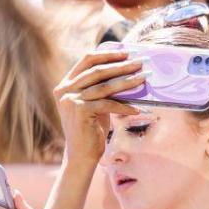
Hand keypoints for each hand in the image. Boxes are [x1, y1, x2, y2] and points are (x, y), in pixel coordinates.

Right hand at [54, 50, 144, 166]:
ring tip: (143, 79)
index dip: (107, 55)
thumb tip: (127, 72)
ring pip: (105, 86)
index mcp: (66, 84)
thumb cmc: (92, 129)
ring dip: (127, 82)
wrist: (82, 155)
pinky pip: (108, 104)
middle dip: (121, 65)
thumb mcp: (95, 104)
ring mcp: (71, 100)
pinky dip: (124, 106)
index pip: (87, 60)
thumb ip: (102, 88)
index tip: (126, 53)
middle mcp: (65, 90)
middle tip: (141, 62)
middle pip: (98, 71)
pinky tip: (137, 108)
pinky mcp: (80, 111)